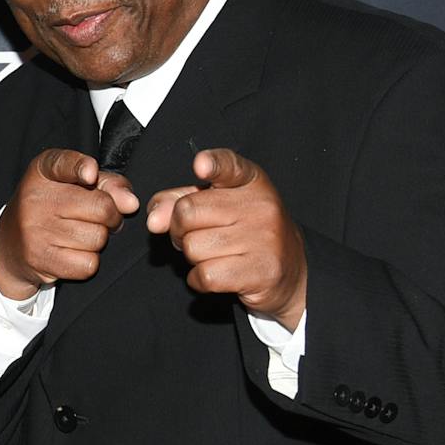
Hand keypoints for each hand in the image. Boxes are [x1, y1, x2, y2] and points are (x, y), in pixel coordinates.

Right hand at [0, 149, 140, 300]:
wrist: (10, 245)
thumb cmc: (52, 209)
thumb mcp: (75, 185)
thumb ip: (108, 184)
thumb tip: (131, 203)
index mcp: (42, 171)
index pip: (64, 163)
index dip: (81, 168)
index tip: (90, 174)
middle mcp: (35, 197)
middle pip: (101, 207)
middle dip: (111, 216)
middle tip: (100, 219)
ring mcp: (35, 229)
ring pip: (98, 238)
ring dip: (98, 240)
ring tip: (81, 235)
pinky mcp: (40, 258)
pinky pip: (88, 263)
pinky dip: (89, 262)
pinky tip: (73, 254)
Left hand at [145, 149, 306, 325]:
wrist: (289, 272)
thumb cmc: (246, 233)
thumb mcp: (217, 206)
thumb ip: (179, 201)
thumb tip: (154, 220)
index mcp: (250, 180)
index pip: (228, 165)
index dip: (212, 164)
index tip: (201, 165)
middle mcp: (260, 205)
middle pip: (187, 212)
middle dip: (179, 230)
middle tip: (195, 236)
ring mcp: (264, 238)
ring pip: (192, 247)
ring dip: (192, 258)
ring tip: (214, 255)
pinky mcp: (260, 271)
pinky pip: (204, 275)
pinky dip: (199, 280)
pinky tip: (215, 275)